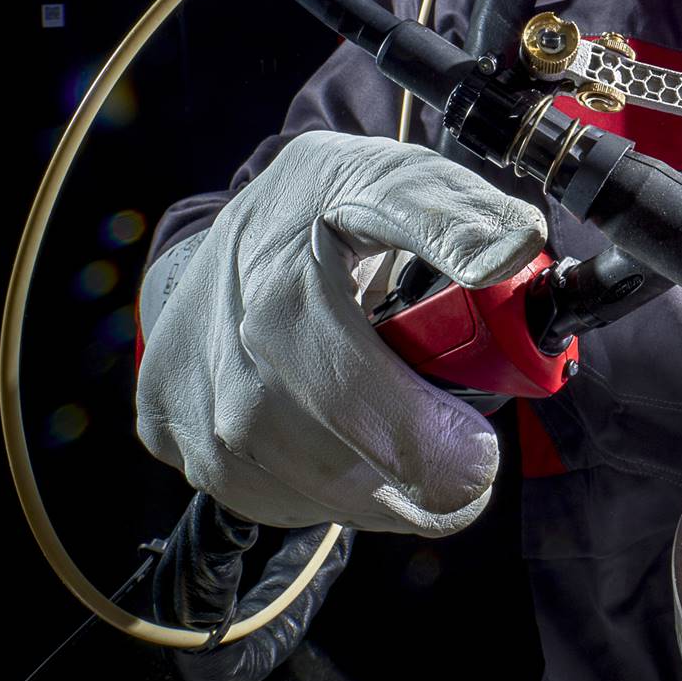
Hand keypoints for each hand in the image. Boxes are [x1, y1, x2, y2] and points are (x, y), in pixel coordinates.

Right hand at [137, 132, 545, 533]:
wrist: (231, 224)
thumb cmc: (326, 206)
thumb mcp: (394, 180)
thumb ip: (456, 213)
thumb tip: (514, 251)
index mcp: (284, 294)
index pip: (364, 409)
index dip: (433, 447)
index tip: (479, 453)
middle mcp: (225, 362)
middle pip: (338, 468)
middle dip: (417, 480)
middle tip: (465, 468)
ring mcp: (189, 404)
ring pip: (302, 497)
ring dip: (375, 492)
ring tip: (409, 450)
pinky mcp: (167, 433)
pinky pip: (264, 501)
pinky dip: (320, 492)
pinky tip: (345, 449)